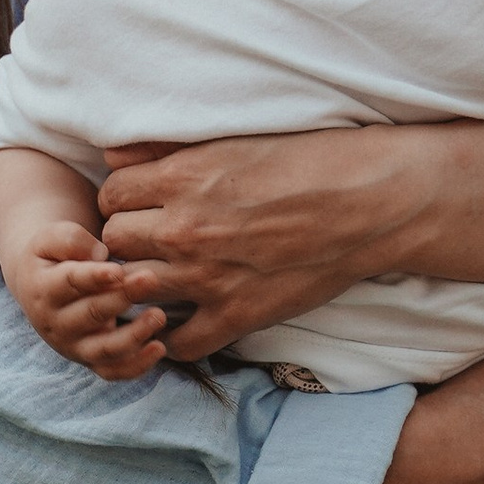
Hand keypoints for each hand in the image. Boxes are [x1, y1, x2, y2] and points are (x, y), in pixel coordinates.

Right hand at [7, 222, 172, 383]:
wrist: (40, 287)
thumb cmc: (53, 255)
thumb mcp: (50, 238)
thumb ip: (70, 240)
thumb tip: (100, 254)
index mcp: (43, 289)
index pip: (70, 283)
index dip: (94, 277)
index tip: (118, 270)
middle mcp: (56, 324)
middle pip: (91, 314)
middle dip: (122, 298)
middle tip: (151, 278)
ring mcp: (73, 346)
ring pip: (104, 349)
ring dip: (134, 335)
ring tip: (159, 315)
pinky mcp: (91, 361)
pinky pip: (114, 371)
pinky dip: (137, 366)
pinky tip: (160, 347)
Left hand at [96, 106, 483, 366]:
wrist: (372, 201)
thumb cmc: (311, 159)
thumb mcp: (234, 139)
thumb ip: (166, 150)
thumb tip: (113, 154)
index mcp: (183, 179)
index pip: (111, 196)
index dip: (124, 201)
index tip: (143, 204)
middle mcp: (185, 229)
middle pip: (116, 242)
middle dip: (128, 240)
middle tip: (153, 239)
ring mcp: (209, 277)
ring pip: (136, 289)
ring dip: (145, 284)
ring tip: (163, 277)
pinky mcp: (238, 315)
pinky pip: (181, 343)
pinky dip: (176, 336)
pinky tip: (188, 318)